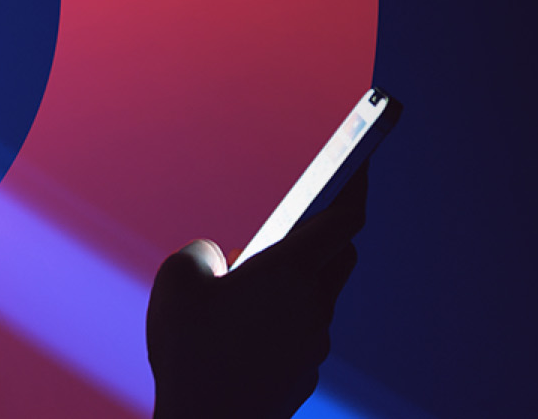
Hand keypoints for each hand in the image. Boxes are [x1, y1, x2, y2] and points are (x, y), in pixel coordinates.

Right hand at [145, 165, 367, 418]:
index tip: (361, 162)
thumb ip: (200, 253)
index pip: (345, 218)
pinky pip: (302, 334)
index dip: (356, 185)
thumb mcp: (176, 282)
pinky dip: (284, 323)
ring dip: (300, 283)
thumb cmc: (191, 355)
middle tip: (301, 224)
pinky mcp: (303, 374)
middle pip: (341, 255)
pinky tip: (243, 335)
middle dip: (329, 234)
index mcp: (289, 272)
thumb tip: (218, 261)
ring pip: (320, 297)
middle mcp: (313, 305)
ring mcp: (313, 344)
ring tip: (250, 289)